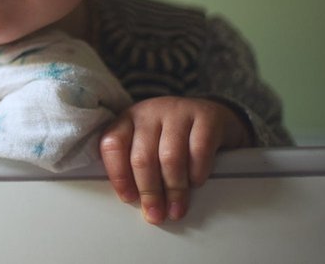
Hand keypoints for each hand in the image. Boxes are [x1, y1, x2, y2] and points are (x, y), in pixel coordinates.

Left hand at [99, 96, 251, 224]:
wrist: (211, 115)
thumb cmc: (174, 136)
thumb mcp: (149, 142)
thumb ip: (137, 165)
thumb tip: (137, 202)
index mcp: (128, 119)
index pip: (112, 144)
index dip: (118, 175)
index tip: (128, 198)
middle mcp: (149, 112)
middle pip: (142, 157)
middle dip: (148, 191)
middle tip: (155, 214)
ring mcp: (177, 111)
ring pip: (170, 158)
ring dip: (173, 190)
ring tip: (175, 209)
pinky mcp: (206, 116)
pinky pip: (199, 151)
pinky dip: (196, 173)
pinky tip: (196, 183)